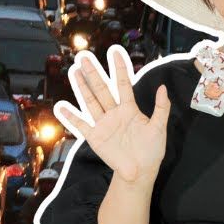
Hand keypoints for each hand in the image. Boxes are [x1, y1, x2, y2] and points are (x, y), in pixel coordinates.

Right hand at [54, 47, 170, 182]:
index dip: (119, 68)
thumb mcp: (159, 128)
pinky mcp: (95, 137)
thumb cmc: (151, 150)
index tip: (115, 52)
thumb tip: (163, 87)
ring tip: (74, 72)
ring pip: (90, 102)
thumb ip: (161, 108)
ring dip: (82, 87)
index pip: (123, 84)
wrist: (139, 172)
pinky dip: (70, 117)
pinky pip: (81, 125)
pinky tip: (61, 107)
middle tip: (84, 57)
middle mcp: (114, 113)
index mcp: (129, 109)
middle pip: (102, 89)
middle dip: (94, 73)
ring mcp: (103, 124)